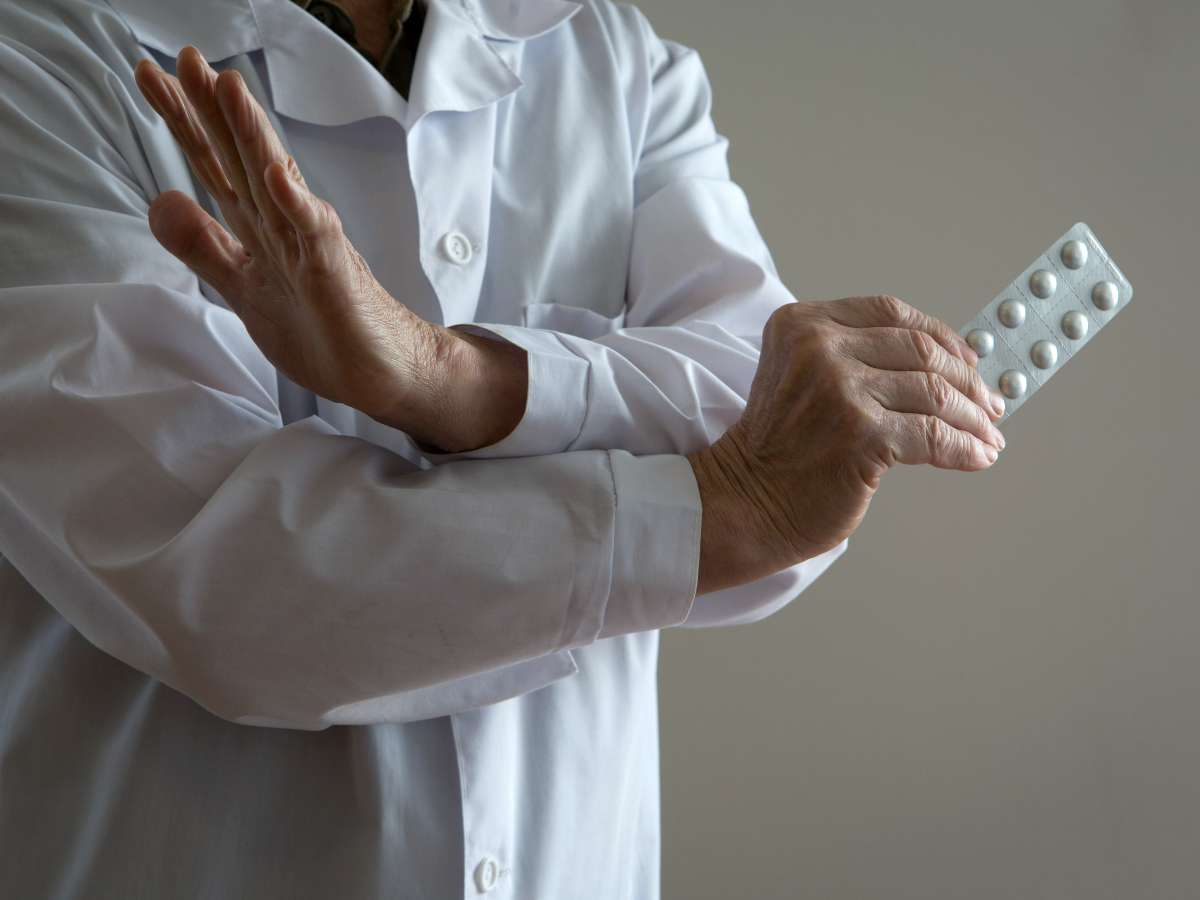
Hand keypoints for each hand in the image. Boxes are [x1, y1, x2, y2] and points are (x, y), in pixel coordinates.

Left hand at [133, 47, 526, 451]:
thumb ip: (203, 246)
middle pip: (239, 159)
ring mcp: (310, 245)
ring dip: (252, 135)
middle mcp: (283, 225)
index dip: (183, 123)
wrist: (378, 371)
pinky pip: (313, 234)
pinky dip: (296, 203)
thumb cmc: (320, 329)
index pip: (213, 165)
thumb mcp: (242, 288)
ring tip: (230, 88)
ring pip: (275, 182)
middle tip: (185, 58)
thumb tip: (161, 197)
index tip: (151, 77)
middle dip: (210, 109)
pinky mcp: (334, 272)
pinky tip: (278, 175)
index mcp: (258, 228)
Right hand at [688, 295, 1005, 593]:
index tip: (968, 359)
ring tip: (988, 435)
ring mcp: (841, 390)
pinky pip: (934, 435)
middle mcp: (820, 348)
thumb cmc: (776, 450)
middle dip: (967, 379)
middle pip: (920, 350)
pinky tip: (978, 456)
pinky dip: (965, 447)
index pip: (891, 313)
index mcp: (803, 324)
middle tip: (990, 404)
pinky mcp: (862, 434)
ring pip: (935, 392)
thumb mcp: (799, 376)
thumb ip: (852, 358)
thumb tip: (941, 367)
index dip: (939, 335)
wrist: (743, 502)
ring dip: (973, 417)